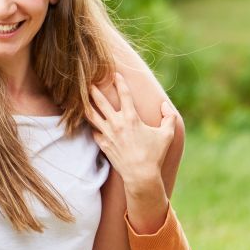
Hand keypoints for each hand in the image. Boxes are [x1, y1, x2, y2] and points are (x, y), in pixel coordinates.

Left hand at [87, 74, 176, 193]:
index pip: (124, 95)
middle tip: (87, 82)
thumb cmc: (155, 155)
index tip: (115, 73)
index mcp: (131, 118)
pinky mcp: (103, 144)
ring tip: (80, 98)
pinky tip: (89, 122)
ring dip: (86, 106)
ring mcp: (108, 134)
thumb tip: (165, 105)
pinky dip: (91, 126)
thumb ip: (168, 117)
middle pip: (101, 102)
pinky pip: (94, 132)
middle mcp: (117, 124)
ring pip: (92, 116)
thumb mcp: (167, 135)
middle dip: (93, 90)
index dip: (120, 82)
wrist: (140, 175)